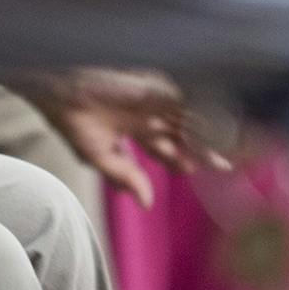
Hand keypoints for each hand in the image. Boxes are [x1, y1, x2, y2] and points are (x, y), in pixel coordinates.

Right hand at [14, 68, 227, 206]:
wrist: (60, 87)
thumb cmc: (71, 117)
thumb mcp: (98, 156)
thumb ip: (124, 176)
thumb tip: (147, 202)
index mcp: (136, 128)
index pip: (167, 147)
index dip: (181, 160)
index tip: (195, 171)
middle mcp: (149, 112)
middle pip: (184, 134)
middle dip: (203, 150)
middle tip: (226, 166)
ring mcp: (155, 99)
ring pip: (189, 119)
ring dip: (208, 135)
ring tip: (228, 151)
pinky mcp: (158, 88)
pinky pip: (187, 103)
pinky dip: (201, 116)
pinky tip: (216, 129)